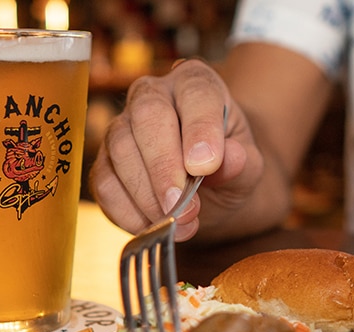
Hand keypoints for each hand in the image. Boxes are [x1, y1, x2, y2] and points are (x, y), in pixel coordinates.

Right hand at [89, 59, 263, 240]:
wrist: (211, 190)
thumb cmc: (230, 169)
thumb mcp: (248, 168)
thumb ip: (242, 163)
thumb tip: (229, 159)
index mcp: (195, 84)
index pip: (195, 92)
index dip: (200, 127)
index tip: (206, 165)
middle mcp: (153, 95)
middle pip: (147, 115)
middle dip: (163, 164)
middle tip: (181, 204)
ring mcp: (122, 127)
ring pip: (120, 149)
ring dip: (147, 194)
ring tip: (178, 223)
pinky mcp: (105, 163)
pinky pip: (105, 183)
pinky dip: (128, 211)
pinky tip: (154, 225)